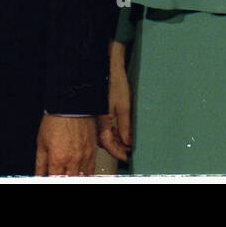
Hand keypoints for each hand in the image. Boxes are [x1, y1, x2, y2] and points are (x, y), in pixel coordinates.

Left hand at [34, 115, 97, 175]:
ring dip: (74, 177)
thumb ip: (40, 164)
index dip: (51, 180)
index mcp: (58, 159)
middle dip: (63, 179)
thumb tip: (38, 176)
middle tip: (60, 175)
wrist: (72, 106)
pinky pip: (91, 169)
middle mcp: (73, 160)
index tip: (50, 178)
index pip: (55, 180)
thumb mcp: (42, 143)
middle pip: (69, 180)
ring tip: (69, 174)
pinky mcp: (93, 151)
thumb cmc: (56, 121)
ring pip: (81, 177)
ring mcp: (85, 156)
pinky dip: (86, 174)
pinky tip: (80, 174)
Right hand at [98, 41, 131, 161]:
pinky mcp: (98, 112)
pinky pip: (103, 128)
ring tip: (126, 144)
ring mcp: (97, 117)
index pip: (109, 145)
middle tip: (128, 152)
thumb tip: (128, 142)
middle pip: (105, 142)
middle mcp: (97, 122)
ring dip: (114, 141)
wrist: (107, 68)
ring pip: (103, 136)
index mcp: (102, 122)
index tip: (127, 157)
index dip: (119, 153)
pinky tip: (118, 132)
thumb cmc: (114, 84)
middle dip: (117, 148)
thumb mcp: (124, 107)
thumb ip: (125, 127)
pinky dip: (111, 133)